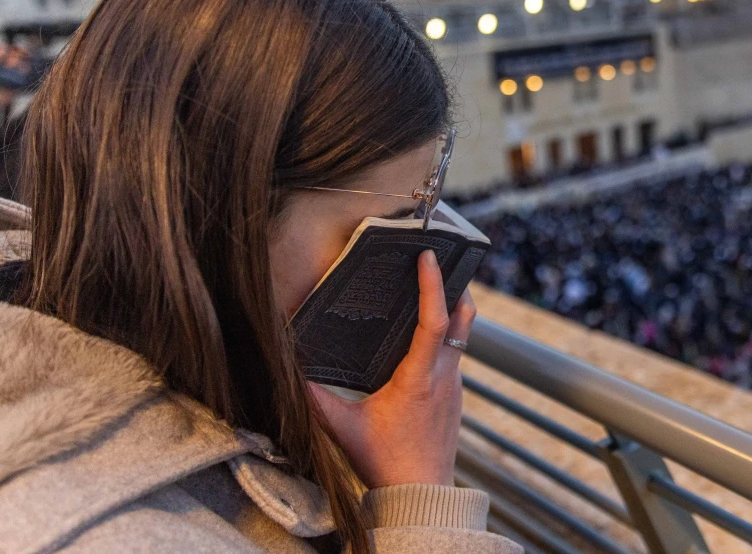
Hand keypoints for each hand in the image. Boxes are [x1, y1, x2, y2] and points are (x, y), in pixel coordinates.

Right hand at [307, 250, 474, 486]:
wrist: (421, 494)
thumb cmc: (383, 461)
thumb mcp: (342, 427)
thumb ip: (314, 397)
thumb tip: (287, 369)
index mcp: (418, 378)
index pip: (434, 321)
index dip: (434, 285)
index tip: (429, 257)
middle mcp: (444, 375)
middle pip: (462, 317)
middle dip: (455, 283)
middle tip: (440, 258)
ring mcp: (455, 384)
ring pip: (464, 334)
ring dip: (452, 307)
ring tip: (433, 284)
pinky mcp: (456, 394)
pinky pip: (457, 353)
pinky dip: (447, 333)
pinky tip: (426, 333)